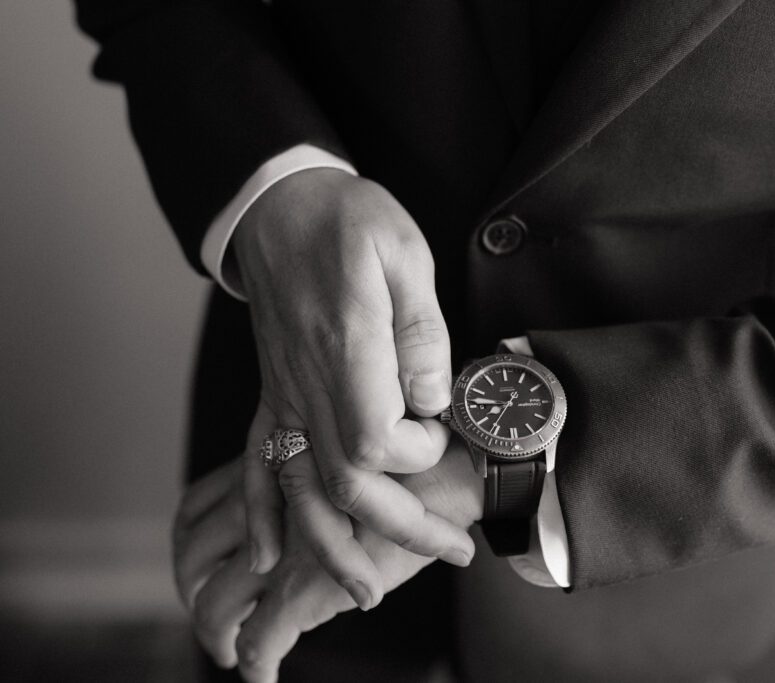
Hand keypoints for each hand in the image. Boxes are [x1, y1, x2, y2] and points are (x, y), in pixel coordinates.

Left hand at [173, 443, 482, 682]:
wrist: (439, 474)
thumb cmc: (410, 455)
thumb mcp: (342, 444)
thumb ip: (314, 465)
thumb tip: (320, 485)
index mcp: (265, 470)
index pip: (196, 508)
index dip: (190, 539)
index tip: (202, 556)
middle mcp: (258, 510)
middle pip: (192, 557)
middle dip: (193, 587)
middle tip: (208, 606)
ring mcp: (275, 553)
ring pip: (214, 606)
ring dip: (215, 635)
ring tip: (229, 649)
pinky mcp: (300, 593)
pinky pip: (260, 643)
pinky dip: (256, 668)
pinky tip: (263, 679)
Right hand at [231, 168, 473, 587]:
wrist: (277, 206)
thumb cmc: (347, 221)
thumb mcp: (403, 254)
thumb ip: (420, 334)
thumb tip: (431, 402)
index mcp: (345, 346)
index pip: (378, 441)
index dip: (419, 453)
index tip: (443, 432)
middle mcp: (307, 382)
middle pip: (345, 483)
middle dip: (402, 529)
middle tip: (454, 549)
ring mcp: (284, 392)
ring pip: (301, 490)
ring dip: (336, 546)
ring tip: (370, 589)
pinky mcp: (275, 393)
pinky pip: (257, 463)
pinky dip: (263, 515)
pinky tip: (270, 556)